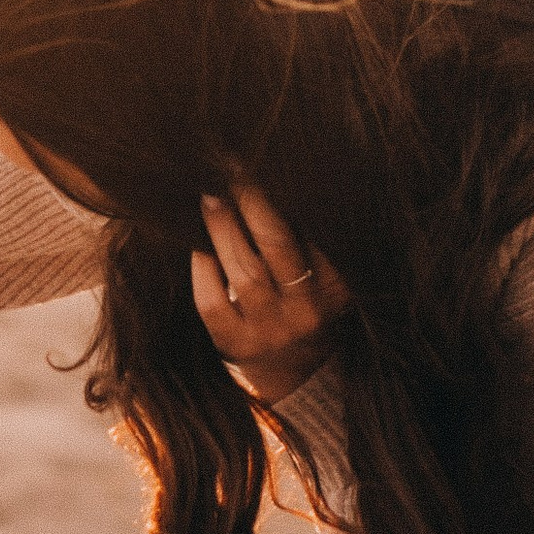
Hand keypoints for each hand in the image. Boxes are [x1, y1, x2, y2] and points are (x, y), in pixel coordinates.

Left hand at [190, 187, 350, 405]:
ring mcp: (270, 330)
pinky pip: (212, 300)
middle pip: (278, 246)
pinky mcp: (236, 344)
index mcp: (338, 286)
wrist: (296, 371)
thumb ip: (313, 238)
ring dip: (223, 228)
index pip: (317, 233)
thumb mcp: (326, 276)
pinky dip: (202, 267)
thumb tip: (281, 176)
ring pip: (244, 272)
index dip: (293, 197)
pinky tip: (195, 242)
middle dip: (253, 202)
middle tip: (232, 168)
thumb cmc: (308, 304)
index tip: (271, 162)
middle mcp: (308, 310)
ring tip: (210, 195)